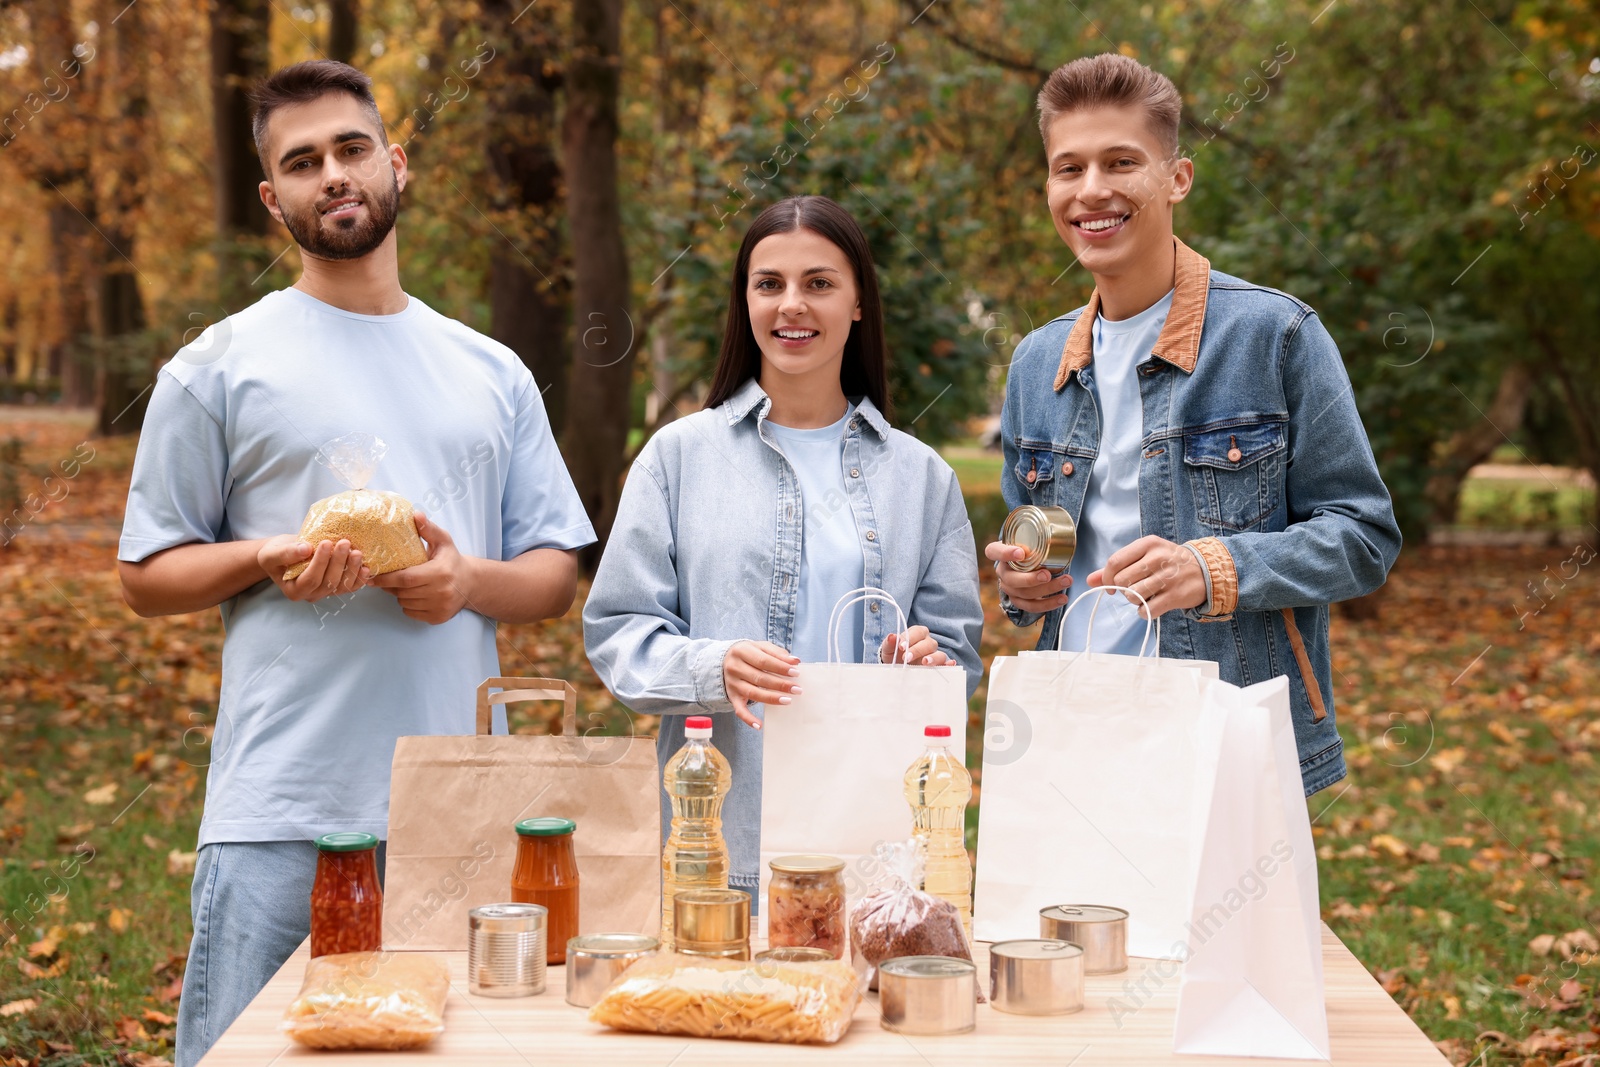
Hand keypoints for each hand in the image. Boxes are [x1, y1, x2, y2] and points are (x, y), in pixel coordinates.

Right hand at [259, 534, 368, 602]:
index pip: (310, 579)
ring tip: (357, 552)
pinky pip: (350, 586)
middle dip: (338, 562)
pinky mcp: (337, 586)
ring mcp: (325, 592)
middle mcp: (311, 595)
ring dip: (352, 569)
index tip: (326, 543)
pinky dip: (359, 578)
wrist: (287, 553)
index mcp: (294, 590)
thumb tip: (305, 549)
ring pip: (342, 586)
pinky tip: (366, 567)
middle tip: (345, 543)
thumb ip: (286, 553)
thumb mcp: (272, 552)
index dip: (320, 562)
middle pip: (329, 582)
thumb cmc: (277, 553)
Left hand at [370, 511, 473, 623]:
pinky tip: (415, 595)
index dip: (387, 579)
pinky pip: (411, 613)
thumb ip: (428, 529)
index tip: (373, 577)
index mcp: (440, 572)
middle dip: (391, 586)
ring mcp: (440, 607)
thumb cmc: (452, 560)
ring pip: (405, 604)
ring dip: (400, 595)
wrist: (471, 583)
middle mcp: (441, 592)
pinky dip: (408, 605)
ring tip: (405, 586)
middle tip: (387, 579)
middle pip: (403, 592)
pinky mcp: (438, 618)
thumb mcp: (443, 541)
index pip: (406, 578)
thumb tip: (415, 514)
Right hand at [721, 641, 799, 729]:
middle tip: (797, 689)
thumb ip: (777, 653)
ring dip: (771, 698)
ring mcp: (732, 684)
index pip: (763, 661)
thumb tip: (795, 661)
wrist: (724, 660)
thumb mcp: (761, 647)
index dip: (780, 667)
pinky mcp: (732, 696)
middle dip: (780, 684)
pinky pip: (739, 710)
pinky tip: (759, 726)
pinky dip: (748, 719)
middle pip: (759, 678)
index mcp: (741, 651)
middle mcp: (734, 668)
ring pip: (752, 693)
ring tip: (788, 700)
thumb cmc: (749, 653)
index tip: (796, 673)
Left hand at [878, 625, 952, 665]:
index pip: (917, 632)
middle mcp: (927, 642)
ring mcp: (934, 654)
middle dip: (918, 650)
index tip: (901, 647)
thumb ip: (889, 642)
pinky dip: (948, 664)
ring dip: (933, 657)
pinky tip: (950, 665)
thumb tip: (892, 636)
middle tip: (907, 658)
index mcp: (917, 634)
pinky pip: (945, 664)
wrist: (895, 668)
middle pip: (928, 643)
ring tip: (925, 662)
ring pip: (939, 653)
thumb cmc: (893, 655)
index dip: (910, 638)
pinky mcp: (937, 666)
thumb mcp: (888, 649)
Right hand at [984, 540, 1071, 613]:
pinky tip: (1062, 598)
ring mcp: (1009, 588)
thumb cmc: (1030, 548)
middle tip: (1047, 575)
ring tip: (1066, 581)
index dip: (1005, 554)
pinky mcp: (1019, 601)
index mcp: (999, 553)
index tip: (1021, 553)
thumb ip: (1033, 541)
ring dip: (1047, 589)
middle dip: (1031, 579)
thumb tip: (1045, 544)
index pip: (994, 551)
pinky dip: (1048, 604)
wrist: (1030, 563)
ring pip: (1024, 594)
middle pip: (1011, 580)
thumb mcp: (1029, 540)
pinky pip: (1031, 606)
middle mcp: (1002, 572)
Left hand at [1087, 535, 1206, 617]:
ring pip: (1133, 595)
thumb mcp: (1145, 556)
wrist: (1206, 571)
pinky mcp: (1176, 595)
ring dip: (1133, 600)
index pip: (1115, 561)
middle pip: (1122, 580)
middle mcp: (1158, 558)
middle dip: (1122, 590)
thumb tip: (1089, 580)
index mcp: (1148, 544)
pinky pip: (1147, 610)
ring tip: (1143, 596)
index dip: (1107, 578)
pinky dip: (1144, 612)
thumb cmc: (1168, 562)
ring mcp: (1168, 577)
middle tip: (1133, 589)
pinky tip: (1150, 606)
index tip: (1110, 586)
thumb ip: (1117, 567)